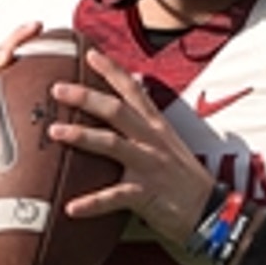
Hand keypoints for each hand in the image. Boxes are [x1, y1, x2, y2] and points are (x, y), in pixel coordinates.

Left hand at [49, 48, 215, 242]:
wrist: (211, 211)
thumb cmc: (185, 179)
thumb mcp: (170, 141)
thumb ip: (149, 118)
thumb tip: (137, 85)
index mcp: (157, 126)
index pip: (134, 90)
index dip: (112, 70)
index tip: (90, 53)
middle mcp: (152, 141)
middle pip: (117, 110)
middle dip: (86, 97)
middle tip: (56, 89)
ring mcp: (149, 166)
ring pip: (112, 144)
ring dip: (82, 136)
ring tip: (54, 132)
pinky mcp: (147, 194)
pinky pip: (114, 197)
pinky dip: (92, 203)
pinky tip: (70, 208)